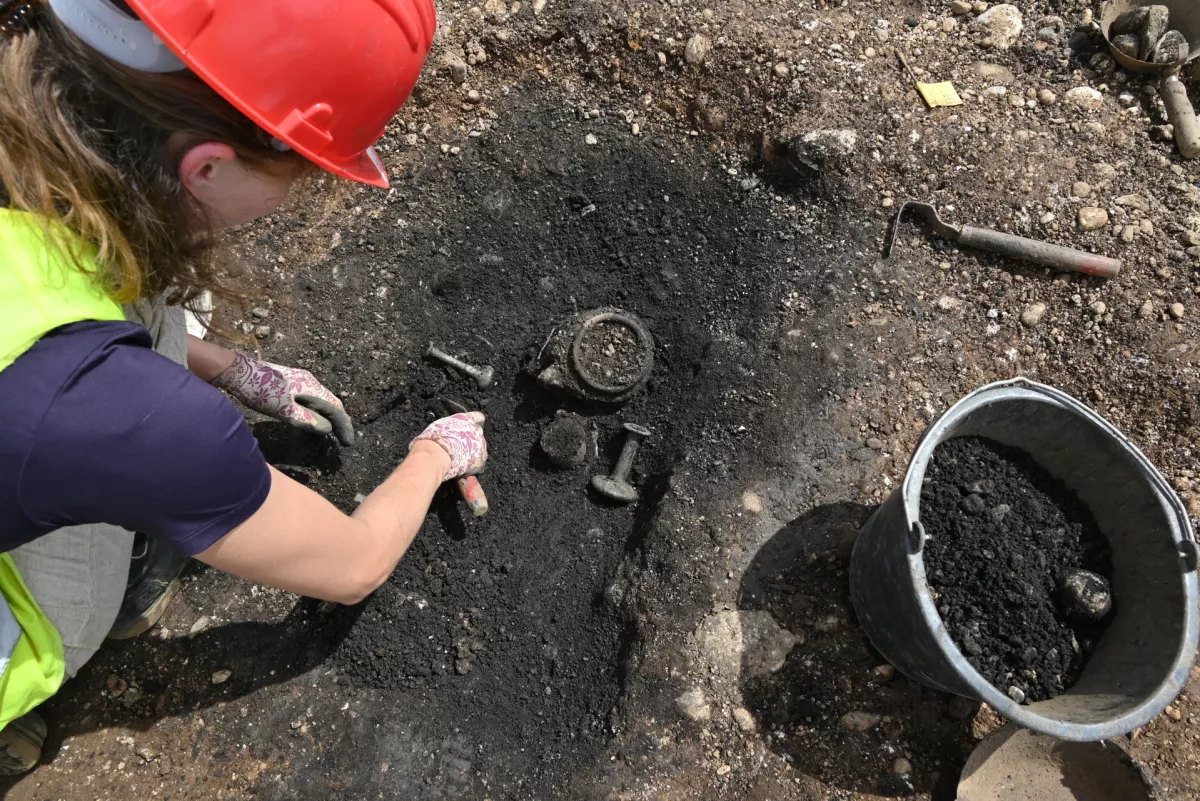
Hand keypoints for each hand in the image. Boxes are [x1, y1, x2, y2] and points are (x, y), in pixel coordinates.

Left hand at [211, 351, 354, 445]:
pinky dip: (319, 411)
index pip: (336, 408)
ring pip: (322, 400)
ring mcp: (300, 380)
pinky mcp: (291, 383)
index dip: (344, 426)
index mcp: (312, 387)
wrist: (236, 371)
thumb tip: (327, 429)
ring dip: (330, 416)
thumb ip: (306, 419)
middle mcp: (310, 381)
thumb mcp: (283, 409)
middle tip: (344, 439)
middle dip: (340, 422)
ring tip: (333, 432)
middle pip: (332, 403)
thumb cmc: (260, 390)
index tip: (348, 442)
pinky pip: (312, 398)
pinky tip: (314, 418)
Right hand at [409, 412, 487, 480]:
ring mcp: (480, 444)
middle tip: (460, 444)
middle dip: (471, 437)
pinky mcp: (480, 458)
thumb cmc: (435, 437)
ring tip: (462, 457)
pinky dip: (474, 463)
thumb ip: (449, 427)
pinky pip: (480, 461)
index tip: (470, 426)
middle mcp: (476, 430)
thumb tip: (448, 431)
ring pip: (480, 446)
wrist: (437, 453)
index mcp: (466, 419)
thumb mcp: (440, 426)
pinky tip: (466, 466)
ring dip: (473, 450)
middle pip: (478, 432)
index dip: (474, 421)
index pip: (477, 416)